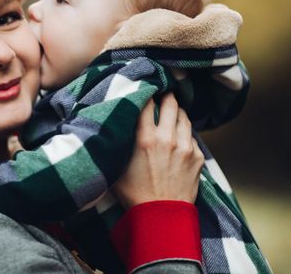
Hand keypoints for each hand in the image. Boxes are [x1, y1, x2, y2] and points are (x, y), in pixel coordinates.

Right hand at [111, 93, 203, 208]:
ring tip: (172, 114)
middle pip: (171, 104)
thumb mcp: (116, 167)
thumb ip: (117, 145)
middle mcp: (167, 138)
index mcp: (145, 138)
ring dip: (178, 113)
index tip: (145, 91)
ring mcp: (185, 147)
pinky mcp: (197, 157)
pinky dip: (185, 134)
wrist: (161, 216)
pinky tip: (179, 138)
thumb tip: (111, 130)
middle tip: (163, 96)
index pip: (147, 103)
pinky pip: (192, 137)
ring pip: (185, 117)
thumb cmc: (134, 194)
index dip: (146, 94)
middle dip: (167, 97)